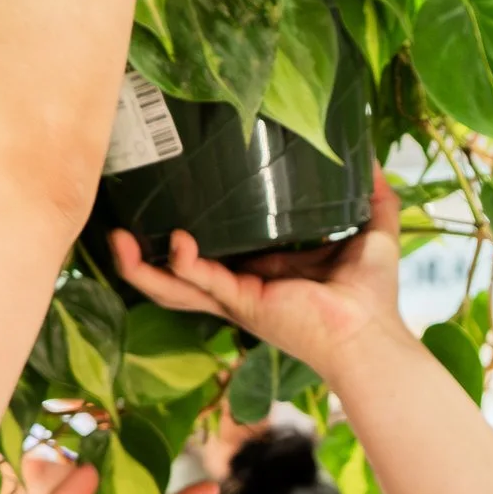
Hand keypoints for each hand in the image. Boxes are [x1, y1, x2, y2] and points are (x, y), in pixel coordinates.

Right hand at [112, 172, 407, 383]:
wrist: (372, 334)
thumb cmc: (370, 295)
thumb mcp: (370, 234)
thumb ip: (371, 198)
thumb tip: (374, 160)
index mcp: (262, 271)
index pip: (213, 252)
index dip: (185, 232)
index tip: (165, 198)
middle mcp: (242, 287)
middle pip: (177, 276)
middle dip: (142, 257)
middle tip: (118, 226)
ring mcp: (238, 299)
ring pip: (174, 288)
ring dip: (141, 268)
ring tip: (118, 237)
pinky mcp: (245, 303)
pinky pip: (203, 284)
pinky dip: (184, 265)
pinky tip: (177, 242)